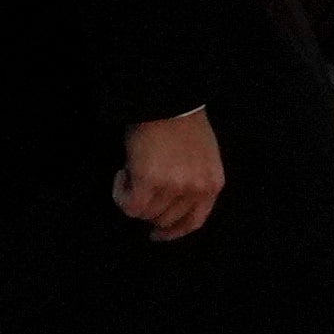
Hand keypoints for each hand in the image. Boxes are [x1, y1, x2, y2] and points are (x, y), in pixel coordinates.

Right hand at [114, 106, 224, 241]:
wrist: (168, 99)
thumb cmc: (182, 121)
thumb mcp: (203, 155)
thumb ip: (194, 180)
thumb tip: (169, 202)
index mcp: (212, 184)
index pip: (194, 222)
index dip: (174, 232)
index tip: (158, 234)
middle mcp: (195, 190)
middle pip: (165, 219)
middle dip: (149, 208)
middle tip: (138, 186)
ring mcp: (173, 187)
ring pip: (145, 214)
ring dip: (133, 196)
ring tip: (131, 172)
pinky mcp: (149, 181)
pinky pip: (130, 205)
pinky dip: (121, 193)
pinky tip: (122, 174)